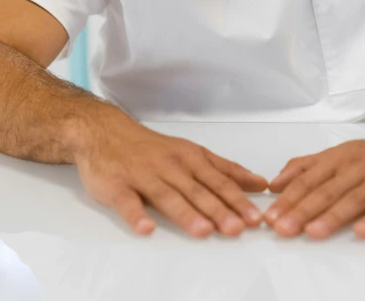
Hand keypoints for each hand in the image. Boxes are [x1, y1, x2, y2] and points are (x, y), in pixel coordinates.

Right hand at [76, 107, 267, 238]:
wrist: (105, 132)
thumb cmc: (151, 148)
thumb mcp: (191, 152)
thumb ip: (223, 169)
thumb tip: (259, 183)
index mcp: (189, 158)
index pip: (218, 180)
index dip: (237, 199)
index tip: (255, 217)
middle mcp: (169, 165)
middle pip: (197, 190)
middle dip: (218, 209)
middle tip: (237, 228)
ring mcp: (142, 175)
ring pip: (167, 195)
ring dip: (186, 213)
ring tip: (203, 231)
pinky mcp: (117, 185)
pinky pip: (127, 202)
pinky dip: (136, 215)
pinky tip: (146, 228)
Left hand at [263, 115, 364, 238]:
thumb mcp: (337, 154)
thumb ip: (306, 167)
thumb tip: (275, 183)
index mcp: (338, 158)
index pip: (308, 179)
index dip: (288, 198)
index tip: (270, 216)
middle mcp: (356, 167)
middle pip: (326, 190)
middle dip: (302, 210)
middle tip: (282, 228)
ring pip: (354, 198)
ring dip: (332, 216)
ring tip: (312, 232)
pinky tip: (360, 232)